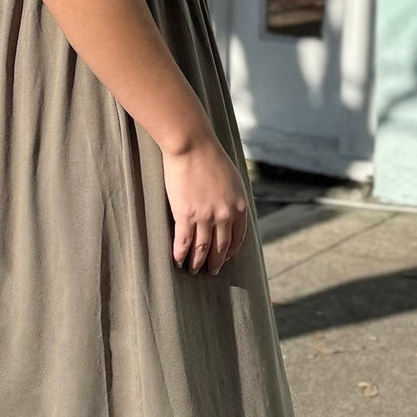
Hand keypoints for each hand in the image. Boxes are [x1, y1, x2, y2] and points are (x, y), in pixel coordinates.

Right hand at [161, 134, 249, 275]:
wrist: (192, 145)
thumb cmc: (210, 156)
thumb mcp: (232, 178)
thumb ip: (233, 198)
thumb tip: (231, 210)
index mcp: (239, 206)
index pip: (238, 237)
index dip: (230, 251)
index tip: (225, 258)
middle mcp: (224, 215)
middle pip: (220, 247)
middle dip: (215, 262)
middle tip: (211, 271)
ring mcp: (205, 217)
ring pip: (201, 248)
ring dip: (197, 262)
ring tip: (193, 270)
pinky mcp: (185, 214)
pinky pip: (183, 241)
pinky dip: (180, 254)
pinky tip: (177, 261)